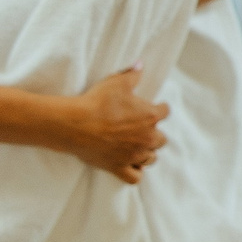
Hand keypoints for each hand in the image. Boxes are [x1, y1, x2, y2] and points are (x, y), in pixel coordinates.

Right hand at [58, 67, 168, 183]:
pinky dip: (135, 172)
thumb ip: (132, 74)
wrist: (76, 124)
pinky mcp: (119, 167)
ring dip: (146, 153)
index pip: (165, 112)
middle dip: (153, 134)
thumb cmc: (97, 102)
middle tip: (142, 129)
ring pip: (151, 158)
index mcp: (150, 116)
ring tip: (137, 148)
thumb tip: (140, 64)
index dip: (159, 109)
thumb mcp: (117, 82)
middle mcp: (147, 137)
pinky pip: (135, 177)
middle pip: (161, 139)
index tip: (154, 108)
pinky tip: (130, 165)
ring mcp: (134, 155)